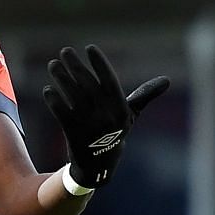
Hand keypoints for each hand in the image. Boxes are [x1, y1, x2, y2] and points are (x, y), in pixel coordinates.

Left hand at [42, 45, 169, 188]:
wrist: (99, 165)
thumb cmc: (115, 133)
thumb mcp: (131, 116)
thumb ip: (144, 96)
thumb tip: (167, 80)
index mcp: (121, 110)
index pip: (110, 81)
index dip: (100, 63)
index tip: (90, 48)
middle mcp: (106, 117)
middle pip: (88, 86)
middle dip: (76, 66)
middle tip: (65, 51)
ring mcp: (89, 127)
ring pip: (73, 97)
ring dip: (62, 79)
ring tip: (53, 64)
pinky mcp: (73, 135)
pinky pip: (62, 114)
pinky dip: (55, 101)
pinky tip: (48, 89)